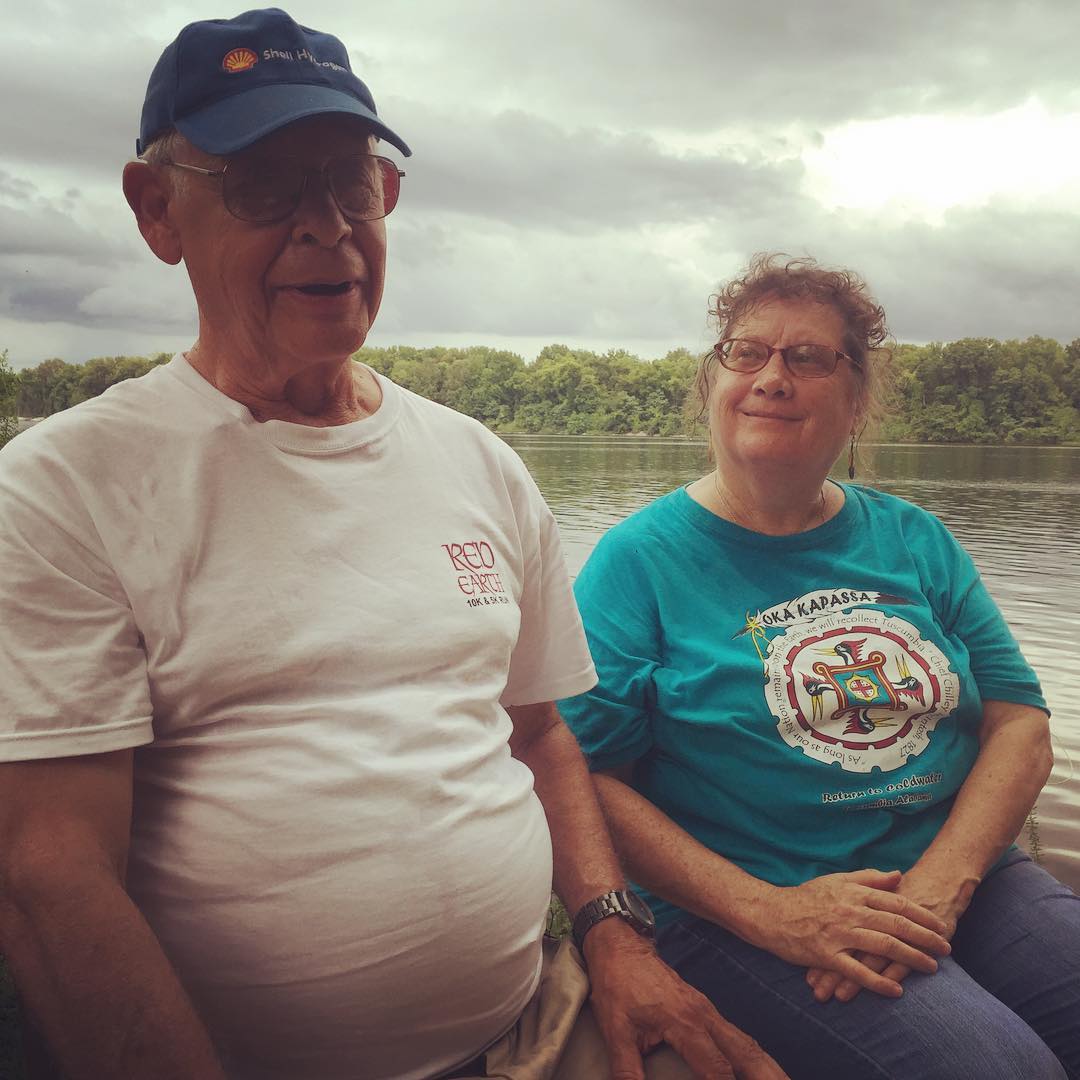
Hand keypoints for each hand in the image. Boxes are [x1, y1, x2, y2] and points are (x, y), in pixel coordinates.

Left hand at [583, 920, 788, 1078]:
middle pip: (747, 1054)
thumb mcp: (615, 1029)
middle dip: (769, 1078)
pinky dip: (754, 1056)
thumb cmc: (618, 984)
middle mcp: (705, 1016)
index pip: (717, 1069)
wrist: (621, 945)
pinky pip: (738, 1035)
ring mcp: (708, 1010)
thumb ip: (628, 1069)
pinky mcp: (705, 1009)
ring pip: (747, 1043)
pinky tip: (761, 1069)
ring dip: (768, 1068)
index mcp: (686, 1022)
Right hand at [805, 864, 971, 1003]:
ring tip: (932, 968)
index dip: (922, 914)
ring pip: (882, 946)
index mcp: (853, 892)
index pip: (896, 902)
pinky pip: (857, 971)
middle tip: (947, 948)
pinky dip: (878, 982)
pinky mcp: (826, 955)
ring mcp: (838, 934)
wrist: (771, 913)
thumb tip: (898, 875)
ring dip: (911, 958)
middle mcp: (849, 911)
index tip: (941, 924)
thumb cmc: (806, 896)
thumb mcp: (837, 880)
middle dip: (925, 937)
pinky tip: (896, 991)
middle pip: (896, 924)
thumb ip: (868, 878)